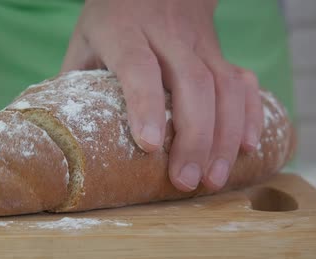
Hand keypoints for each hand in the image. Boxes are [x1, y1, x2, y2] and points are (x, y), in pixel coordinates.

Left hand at [62, 0, 262, 191]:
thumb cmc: (113, 19)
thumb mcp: (85, 41)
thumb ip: (76, 84)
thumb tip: (64, 139)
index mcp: (124, 32)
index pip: (139, 67)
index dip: (145, 106)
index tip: (149, 147)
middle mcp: (168, 36)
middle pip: (192, 83)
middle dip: (194, 137)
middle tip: (186, 181)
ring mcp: (200, 44)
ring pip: (224, 87)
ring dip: (225, 137)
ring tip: (214, 179)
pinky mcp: (221, 52)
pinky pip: (244, 82)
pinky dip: (250, 115)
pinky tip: (248, 148)